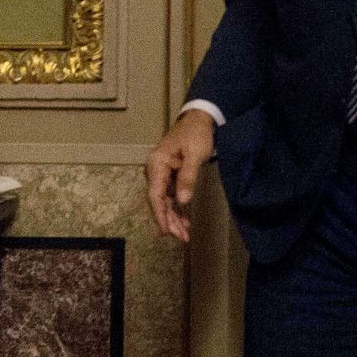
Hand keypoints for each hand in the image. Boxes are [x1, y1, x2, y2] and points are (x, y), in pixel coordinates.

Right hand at [145, 110, 215, 242]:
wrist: (201, 118)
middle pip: (159, 201)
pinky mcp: (170, 175)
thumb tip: (182, 200)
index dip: (160, 215)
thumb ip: (188, 177)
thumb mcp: (196, 155)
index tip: (166, 232)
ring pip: (165, 201)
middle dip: (170, 220)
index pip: (155, 194)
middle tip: (182, 238)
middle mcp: (155, 170)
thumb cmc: (197, 134)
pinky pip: (171, 196)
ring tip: (185, 235)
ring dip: (174, 217)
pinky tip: (184, 221)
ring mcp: (162, 173)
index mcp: (157, 164)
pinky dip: (177, 209)